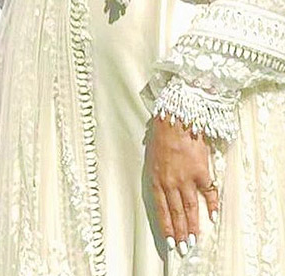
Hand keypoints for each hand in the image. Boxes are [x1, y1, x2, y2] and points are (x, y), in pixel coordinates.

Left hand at [145, 116, 217, 255]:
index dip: (167, 227)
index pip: (162, 210)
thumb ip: (159, 174)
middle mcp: (170, 183)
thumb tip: (165, 189)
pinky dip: (211, 205)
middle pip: (177, 213)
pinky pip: (208, 193)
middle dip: (180, 232)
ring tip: (195, 240)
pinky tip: (213, 217)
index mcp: (157, 179)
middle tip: (184, 248)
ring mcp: (187, 179)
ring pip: (191, 208)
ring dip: (193, 226)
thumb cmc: (162, 133)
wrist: (176, 117)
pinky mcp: (201, 172)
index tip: (170, 242)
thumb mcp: (153, 156)